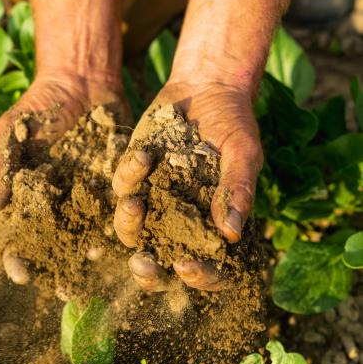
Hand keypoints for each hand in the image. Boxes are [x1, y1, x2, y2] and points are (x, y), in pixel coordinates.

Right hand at [0, 69, 124, 283]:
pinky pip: (120, 207)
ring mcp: (91, 194)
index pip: (21, 233)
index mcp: (33, 195)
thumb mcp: (14, 128)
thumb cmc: (41, 106)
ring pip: (92, 231)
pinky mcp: (117, 182)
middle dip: (61, 267)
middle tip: (65, 292)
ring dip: (93, 251)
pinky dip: (122, 222)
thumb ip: (0, 163)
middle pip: (59, 243)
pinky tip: (123, 236)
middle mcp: (62, 202)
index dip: (18, 256)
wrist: (82, 83)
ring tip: (93, 264)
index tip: (20, 273)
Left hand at [112, 75, 262, 291]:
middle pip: (161, 262)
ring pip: (131, 231)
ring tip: (134, 205)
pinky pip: (122, 186)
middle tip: (142, 263)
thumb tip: (232, 234)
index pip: (209, 267)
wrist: (206, 87)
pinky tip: (146, 155)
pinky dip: (129, 175)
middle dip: (149, 272)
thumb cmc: (233, 122)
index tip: (187, 266)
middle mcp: (180, 218)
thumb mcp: (242, 153)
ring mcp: (153, 198)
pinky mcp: (134, 174)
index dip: (199, 277)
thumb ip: (237, 191)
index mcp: (213, 223)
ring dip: (127, 225)